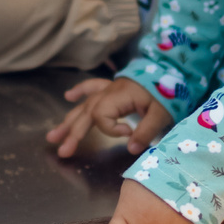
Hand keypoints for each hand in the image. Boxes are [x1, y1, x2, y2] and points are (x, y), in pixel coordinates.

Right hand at [45, 76, 171, 159]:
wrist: (171, 71)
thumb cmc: (167, 93)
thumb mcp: (161, 114)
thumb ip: (147, 131)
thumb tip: (131, 149)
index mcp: (119, 97)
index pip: (101, 116)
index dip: (111, 129)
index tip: (129, 132)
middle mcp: (108, 93)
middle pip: (85, 114)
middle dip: (73, 133)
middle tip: (63, 151)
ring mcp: (108, 89)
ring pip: (84, 105)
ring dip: (68, 120)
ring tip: (52, 136)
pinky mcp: (112, 87)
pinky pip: (91, 87)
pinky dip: (80, 90)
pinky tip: (68, 96)